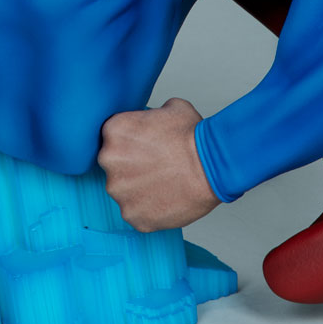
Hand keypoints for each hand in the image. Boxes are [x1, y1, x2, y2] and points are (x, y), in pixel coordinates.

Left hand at [97, 97, 220, 231]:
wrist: (212, 166)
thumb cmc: (194, 138)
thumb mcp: (170, 108)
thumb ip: (148, 116)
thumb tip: (149, 122)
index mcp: (114, 130)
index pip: (112, 137)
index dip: (130, 143)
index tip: (143, 148)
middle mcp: (109, 160)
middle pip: (114, 165)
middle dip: (130, 166)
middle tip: (154, 166)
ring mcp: (119, 190)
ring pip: (123, 190)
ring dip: (138, 189)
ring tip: (162, 184)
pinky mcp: (133, 215)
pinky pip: (135, 212)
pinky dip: (148, 208)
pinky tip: (165, 199)